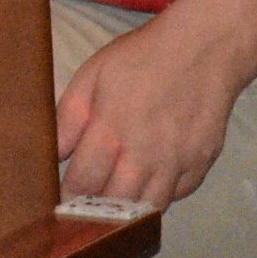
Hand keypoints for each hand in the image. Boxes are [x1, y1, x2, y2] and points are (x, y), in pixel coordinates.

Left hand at [54, 7, 256, 207]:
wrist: (204, 48)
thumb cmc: (141, 58)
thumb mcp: (92, 75)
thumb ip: (68, 117)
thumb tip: (52, 154)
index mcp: (112, 129)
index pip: (83, 182)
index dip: (67, 197)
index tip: (60, 202)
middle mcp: (146, 153)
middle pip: (115, 203)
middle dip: (95, 209)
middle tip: (83, 207)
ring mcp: (178, 161)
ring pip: (147, 207)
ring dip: (127, 210)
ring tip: (112, 202)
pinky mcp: (202, 163)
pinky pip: (176, 195)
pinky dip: (158, 196)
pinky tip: (145, 185)